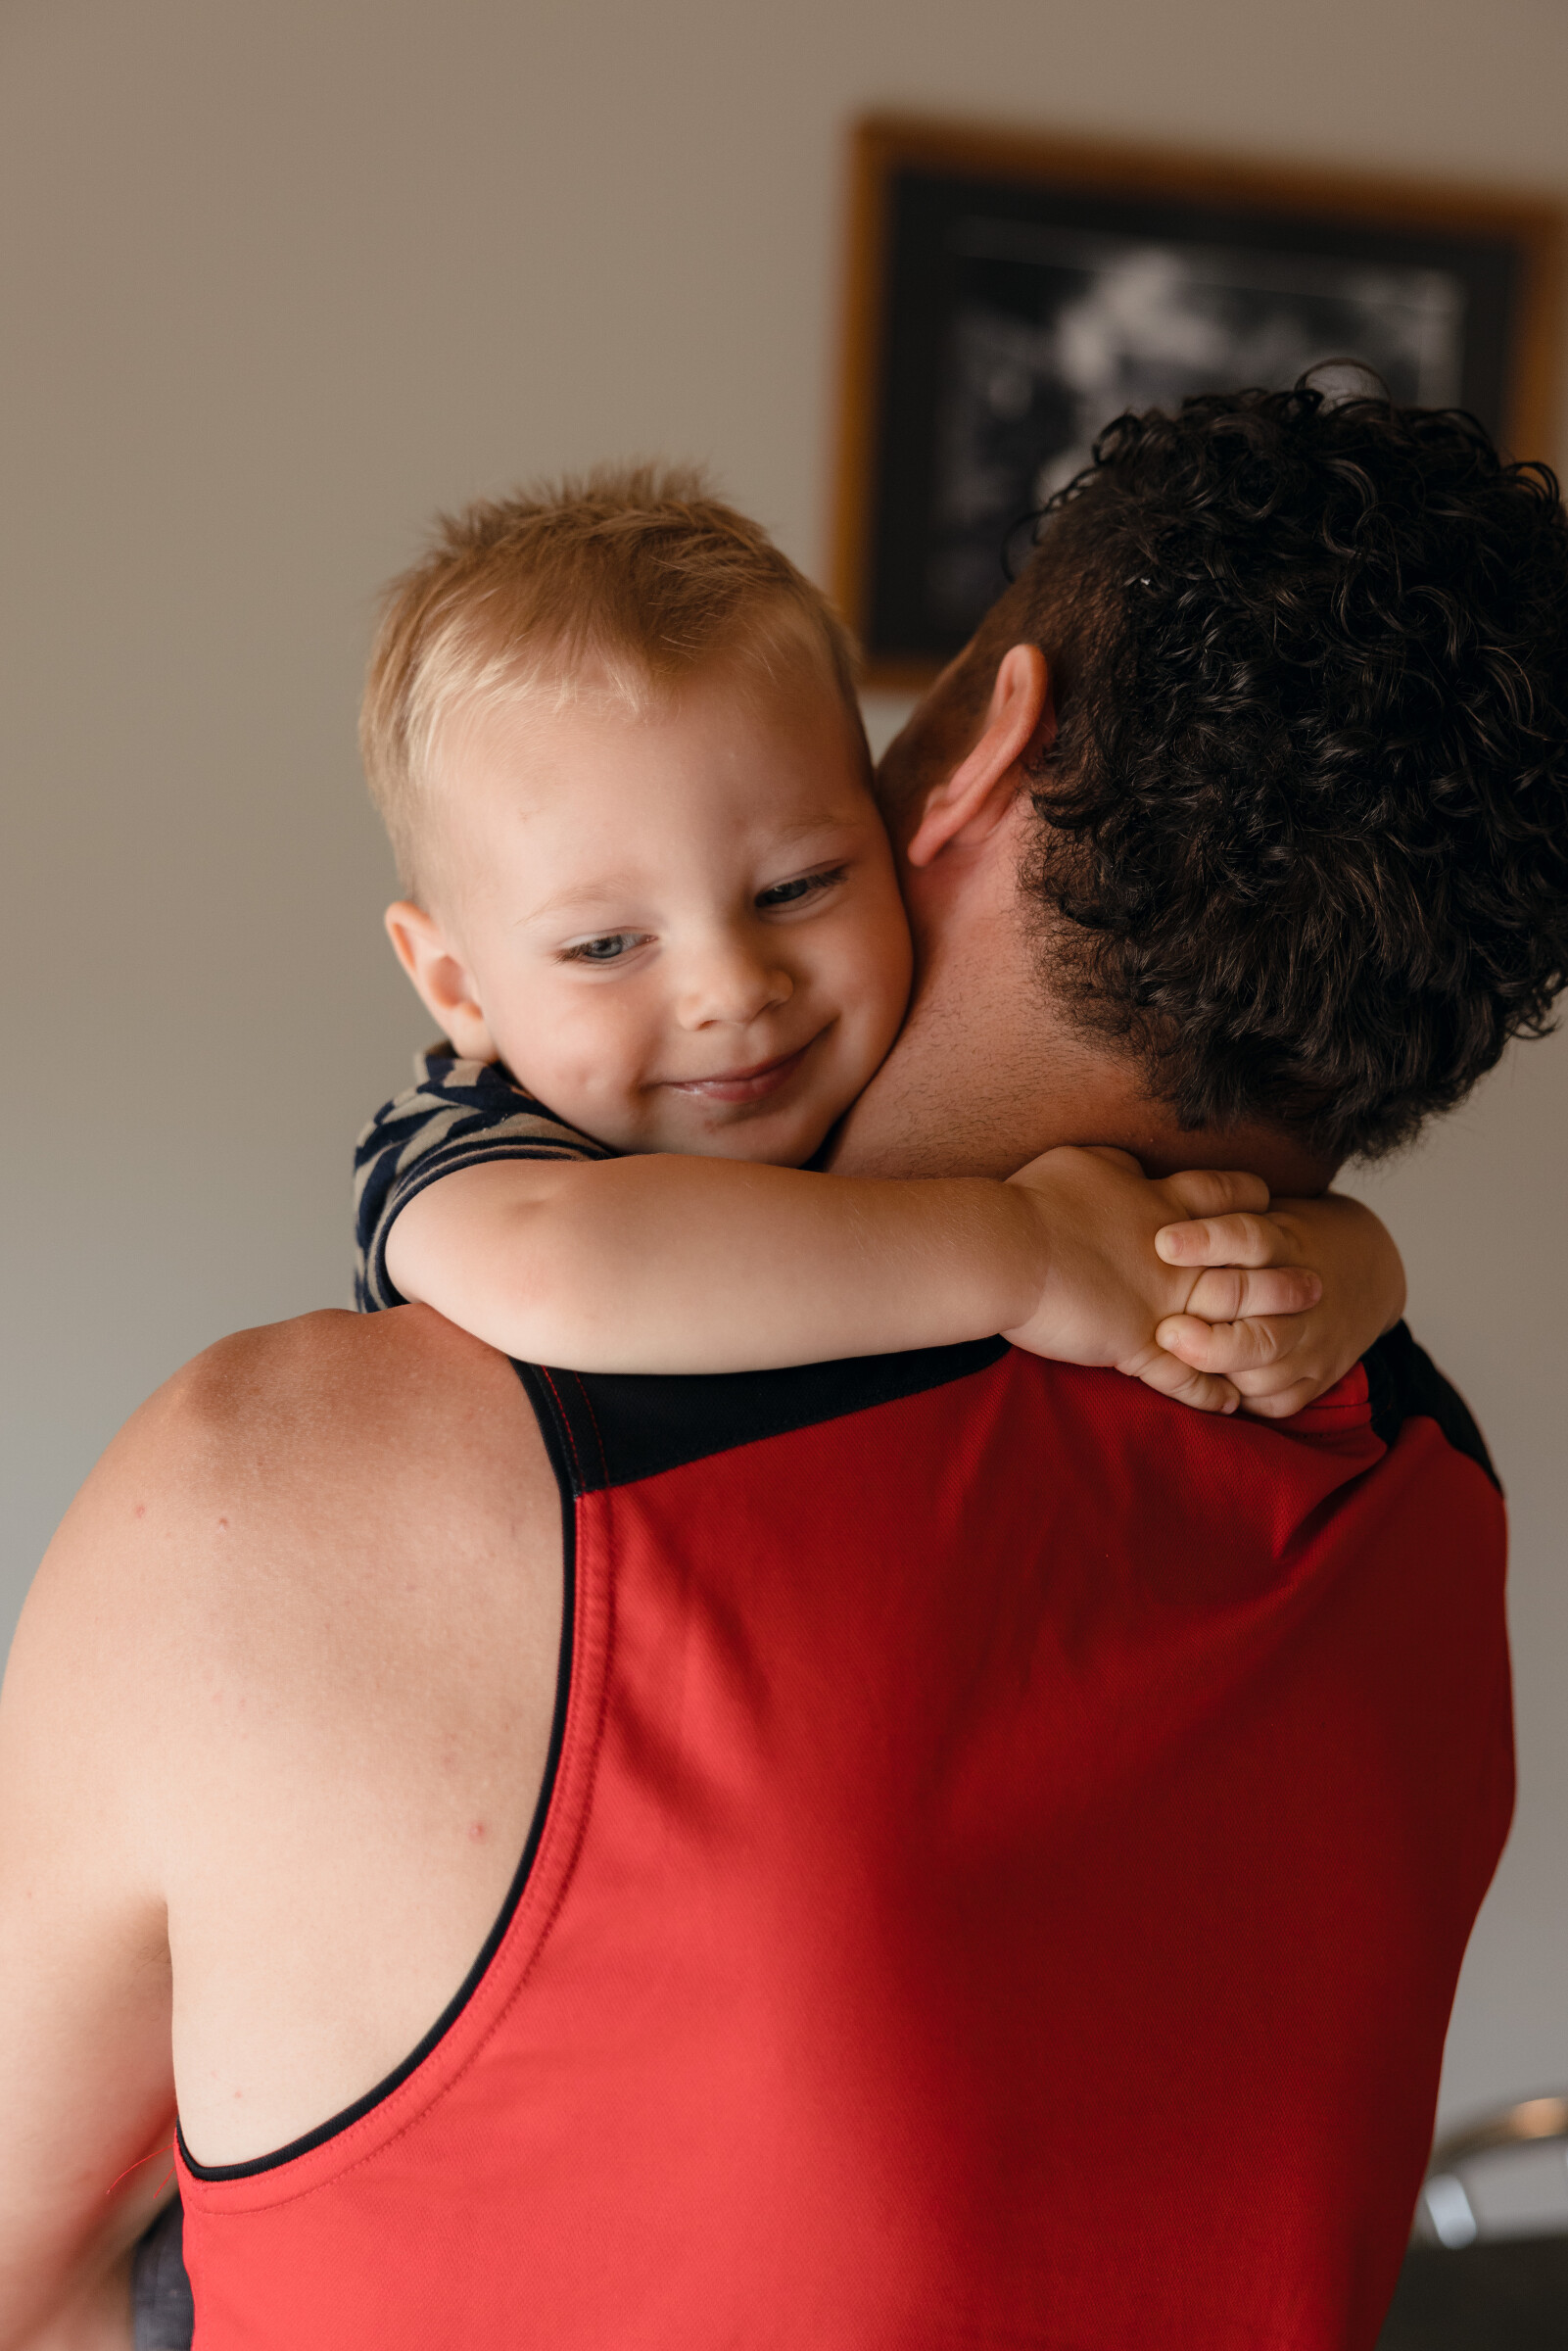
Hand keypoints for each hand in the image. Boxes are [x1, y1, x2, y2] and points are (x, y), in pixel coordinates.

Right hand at [1001, 1149, 1322, 1413]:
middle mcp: (1178, 1257)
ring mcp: (1164, 1304)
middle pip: (1251, 1266)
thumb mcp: (1084, 1161)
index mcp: (1164, 1205)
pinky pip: (1189, 1378)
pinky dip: (1212, 1394)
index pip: (1228, 1199)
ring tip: (1290, 1348)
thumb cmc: (1035, 1201)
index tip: (1267, 1210)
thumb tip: (1131, 1164)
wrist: (1006, 1249)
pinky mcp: (1140, 1346)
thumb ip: (1118, 1164)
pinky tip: (1231, 1404)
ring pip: (1233, 1325)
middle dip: (1285, 1279)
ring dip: (1264, 1338)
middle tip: (1316, 1287)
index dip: (1252, 1204)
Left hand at [1153, 1192, 1405, 1418]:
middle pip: (1261, 1328)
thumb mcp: (1264, 1210)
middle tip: (1165, 1331)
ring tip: (1175, 1361)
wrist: (1368, 1272)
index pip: (1250, 1239)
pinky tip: (1206, 1386)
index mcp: (1288, 1243)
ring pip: (1264, 1369)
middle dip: (1210, 1337)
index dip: (1207, 1240)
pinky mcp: (1315, 1379)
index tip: (1163, 1242)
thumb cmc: (1285, 1240)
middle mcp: (1303, 1298)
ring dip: (1218, 1369)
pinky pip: (1273, 1402)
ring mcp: (1312, 1344)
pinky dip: (1239, 1398)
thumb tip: (1134, 1184)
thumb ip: (1213, 1206)